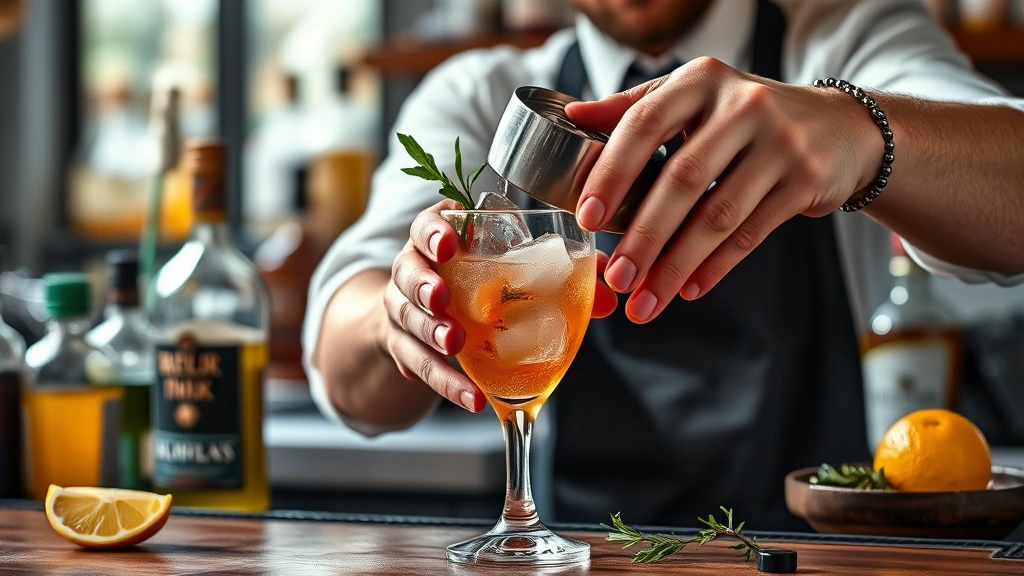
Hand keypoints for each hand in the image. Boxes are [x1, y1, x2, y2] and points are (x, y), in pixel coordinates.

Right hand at [382, 200, 616, 411]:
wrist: (426, 317)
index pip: (426, 224)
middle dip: (424, 285)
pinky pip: (417, 365)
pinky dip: (445, 382)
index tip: (449, 243)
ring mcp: (403, 310)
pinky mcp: (403, 349)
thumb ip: (559, 275)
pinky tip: (469, 393)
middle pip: (407, 271)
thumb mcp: (509, 269)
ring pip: (407, 319)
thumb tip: (608, 293)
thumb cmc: (477, 282)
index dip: (433, 231)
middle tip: (442, 299)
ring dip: (432, 333)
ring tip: (456, 345)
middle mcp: (414, 270)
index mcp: (441, 240)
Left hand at [565, 57, 881, 322]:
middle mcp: (743, 104)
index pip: (645, 123)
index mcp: (701, 80)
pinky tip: (687, 289)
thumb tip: (572, 118)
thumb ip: (636, 107)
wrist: (839, 127)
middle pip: (682, 179)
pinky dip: (715, 267)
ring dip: (676, 265)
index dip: (612, 172)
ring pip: (717, 216)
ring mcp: (780, 141)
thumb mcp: (694, 98)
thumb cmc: (745, 117)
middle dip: (643, 236)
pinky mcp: (806, 179)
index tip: (587, 217)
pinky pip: (751, 234)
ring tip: (644, 301)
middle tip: (616, 277)